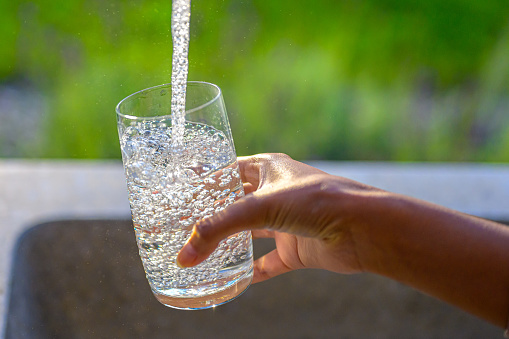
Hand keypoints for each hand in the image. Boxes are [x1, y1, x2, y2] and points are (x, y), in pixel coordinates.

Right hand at [176, 153, 381, 282]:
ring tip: (203, 249)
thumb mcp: (261, 207)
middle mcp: (278, 194)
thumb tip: (185, 255)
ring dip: (232, 242)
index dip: (209, 178)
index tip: (184, 188)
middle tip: (186, 223)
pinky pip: (269, 263)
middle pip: (239, 202)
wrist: (361, 228)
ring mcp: (287, 222)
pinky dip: (254, 271)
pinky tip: (236, 279)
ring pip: (252, 233)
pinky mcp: (296, 248)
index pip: (231, 170)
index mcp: (270, 169)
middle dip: (215, 213)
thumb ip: (219, 228)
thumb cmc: (318, 200)